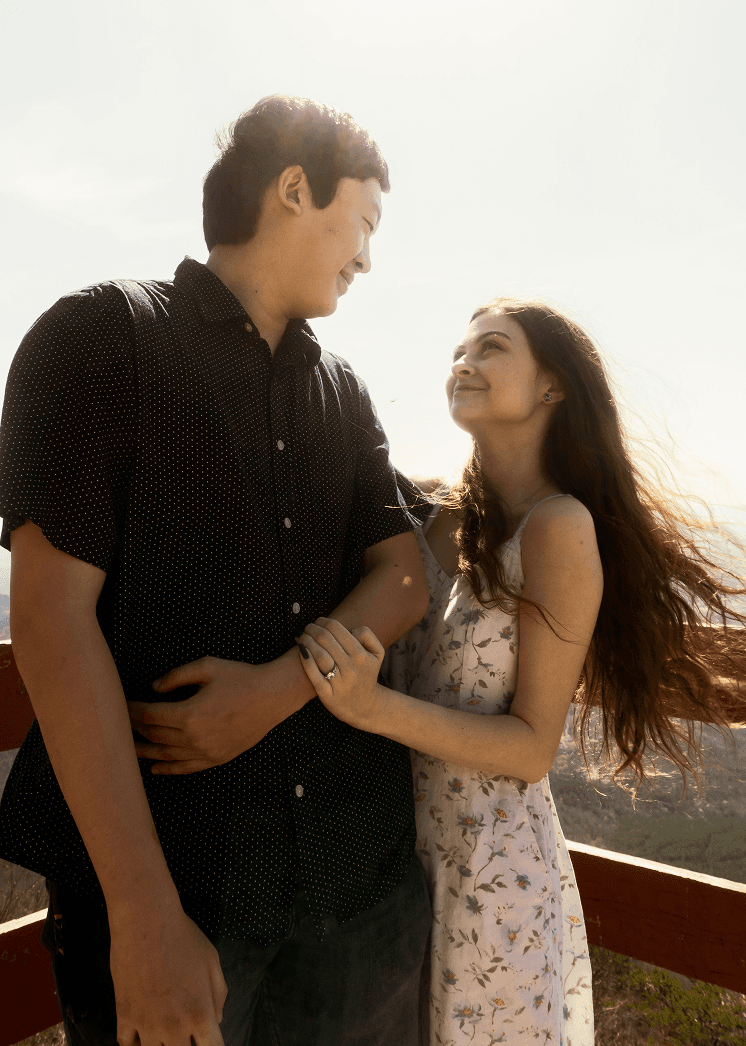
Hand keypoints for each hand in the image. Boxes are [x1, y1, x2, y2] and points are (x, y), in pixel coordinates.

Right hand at [110, 906, 226, 1045]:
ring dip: (161, 1044)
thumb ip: (219, 994)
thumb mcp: (212, 960)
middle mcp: (175, 1026)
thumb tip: (217, 1020)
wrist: (146, 921)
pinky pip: (127, 1045)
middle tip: (184, 1030)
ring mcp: (147, 1024)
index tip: (208, 1040)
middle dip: (185, 1044)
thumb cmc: (183, 937)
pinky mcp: (124, 1016)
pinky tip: (141, 1033)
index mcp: (201, 1013)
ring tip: (164, 1030)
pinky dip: (135, 1043)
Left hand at [128, 653, 311, 773]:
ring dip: (145, 751)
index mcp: (190, 713)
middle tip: (123, 723)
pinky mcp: (216, 759)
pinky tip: (155, 767)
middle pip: (155, 734)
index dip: (133, 710)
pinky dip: (167, 769)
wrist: (272, 697)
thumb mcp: (207, 667)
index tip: (124, 705)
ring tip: (128, 749)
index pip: (150, 715)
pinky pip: (185, 768)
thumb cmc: (241, 678)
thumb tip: (155, 687)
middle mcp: (194, 737)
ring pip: (165, 755)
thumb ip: (176, 676)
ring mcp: (205, 751)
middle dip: (136, 728)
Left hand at [297, 617, 385, 730]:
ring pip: (319, 654)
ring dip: (306, 640)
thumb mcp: (377, 654)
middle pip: (326, 639)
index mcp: (362, 656)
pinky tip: (301, 651)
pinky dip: (306, 660)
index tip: (319, 621)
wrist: (364, 706)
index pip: (337, 629)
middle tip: (308, 627)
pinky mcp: (327, 694)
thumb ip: (367, 635)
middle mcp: (351, 668)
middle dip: (313, 628)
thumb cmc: (366, 674)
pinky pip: (313, 674)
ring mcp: (339, 682)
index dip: (324, 621)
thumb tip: (348, 629)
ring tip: (302, 636)